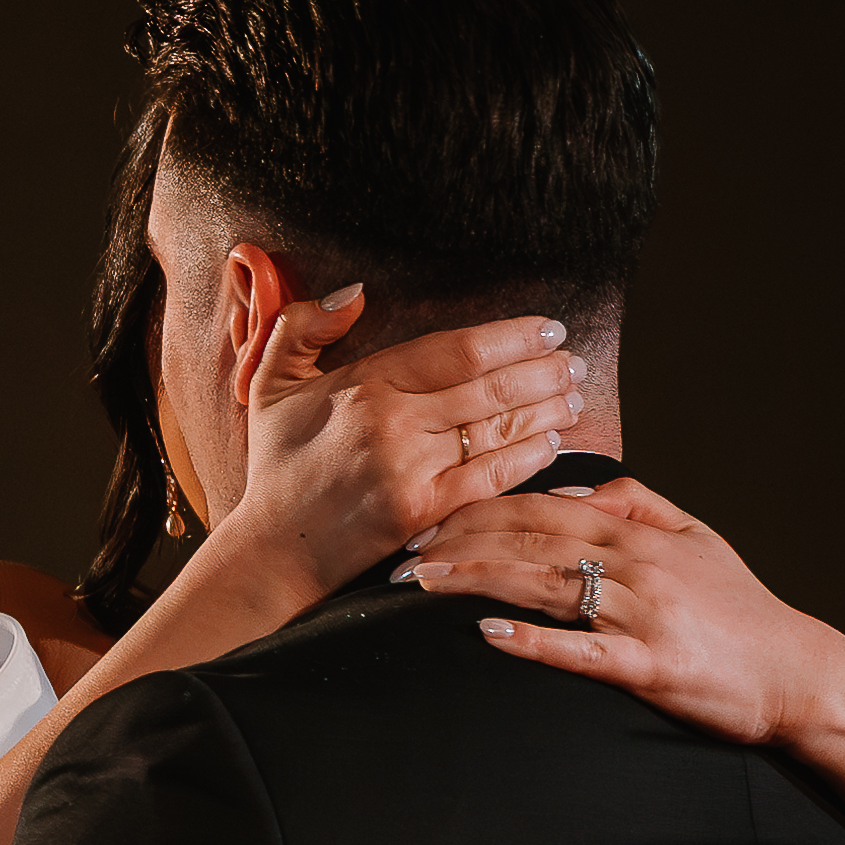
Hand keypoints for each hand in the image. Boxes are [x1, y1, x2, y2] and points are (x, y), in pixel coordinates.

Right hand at [221, 293, 589, 600]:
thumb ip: (301, 327)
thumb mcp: (270, 385)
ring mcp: (409, 468)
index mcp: (366, 382)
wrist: (272, 553)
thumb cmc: (277, 468)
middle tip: (573, 362)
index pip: (457, 348)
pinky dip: (526, 458)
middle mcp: (391, 421)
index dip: (512, 336)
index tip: (547, 330)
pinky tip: (552, 443)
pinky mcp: (421, 512)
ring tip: (574, 395)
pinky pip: (489, 477)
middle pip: (488, 386)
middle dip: (542, 370)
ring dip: (545, 410)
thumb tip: (354, 291)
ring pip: (496, 429)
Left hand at [395, 476, 842, 745]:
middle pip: (530, 538)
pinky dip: (536, 642)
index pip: (541, 506)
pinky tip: (490, 635)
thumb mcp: (697, 537)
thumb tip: (571, 487)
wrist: (795, 673)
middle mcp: (636, 564)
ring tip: (419, 582)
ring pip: (545, 584)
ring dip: (476, 580)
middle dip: (457, 538)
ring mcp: (642, 614)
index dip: (476, 506)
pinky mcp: (650, 665)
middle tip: (397, 550)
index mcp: (638, 533)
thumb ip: (636, 504)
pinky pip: (583, 651)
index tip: (423, 514)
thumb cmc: (740, 612)